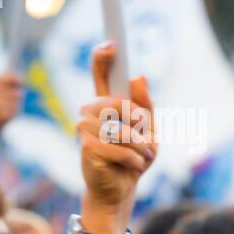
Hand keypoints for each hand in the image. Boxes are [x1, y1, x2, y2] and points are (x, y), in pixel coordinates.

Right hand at [74, 42, 155, 233]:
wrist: (122, 190)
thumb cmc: (135, 158)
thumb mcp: (149, 132)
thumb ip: (146, 106)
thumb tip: (139, 76)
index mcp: (107, 105)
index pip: (101, 77)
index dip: (103, 59)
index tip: (111, 44)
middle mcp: (91, 113)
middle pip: (118, 104)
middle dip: (140, 123)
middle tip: (148, 141)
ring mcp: (85, 130)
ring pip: (119, 127)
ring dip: (139, 145)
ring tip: (144, 157)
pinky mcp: (86, 149)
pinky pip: (116, 146)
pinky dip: (133, 158)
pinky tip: (134, 166)